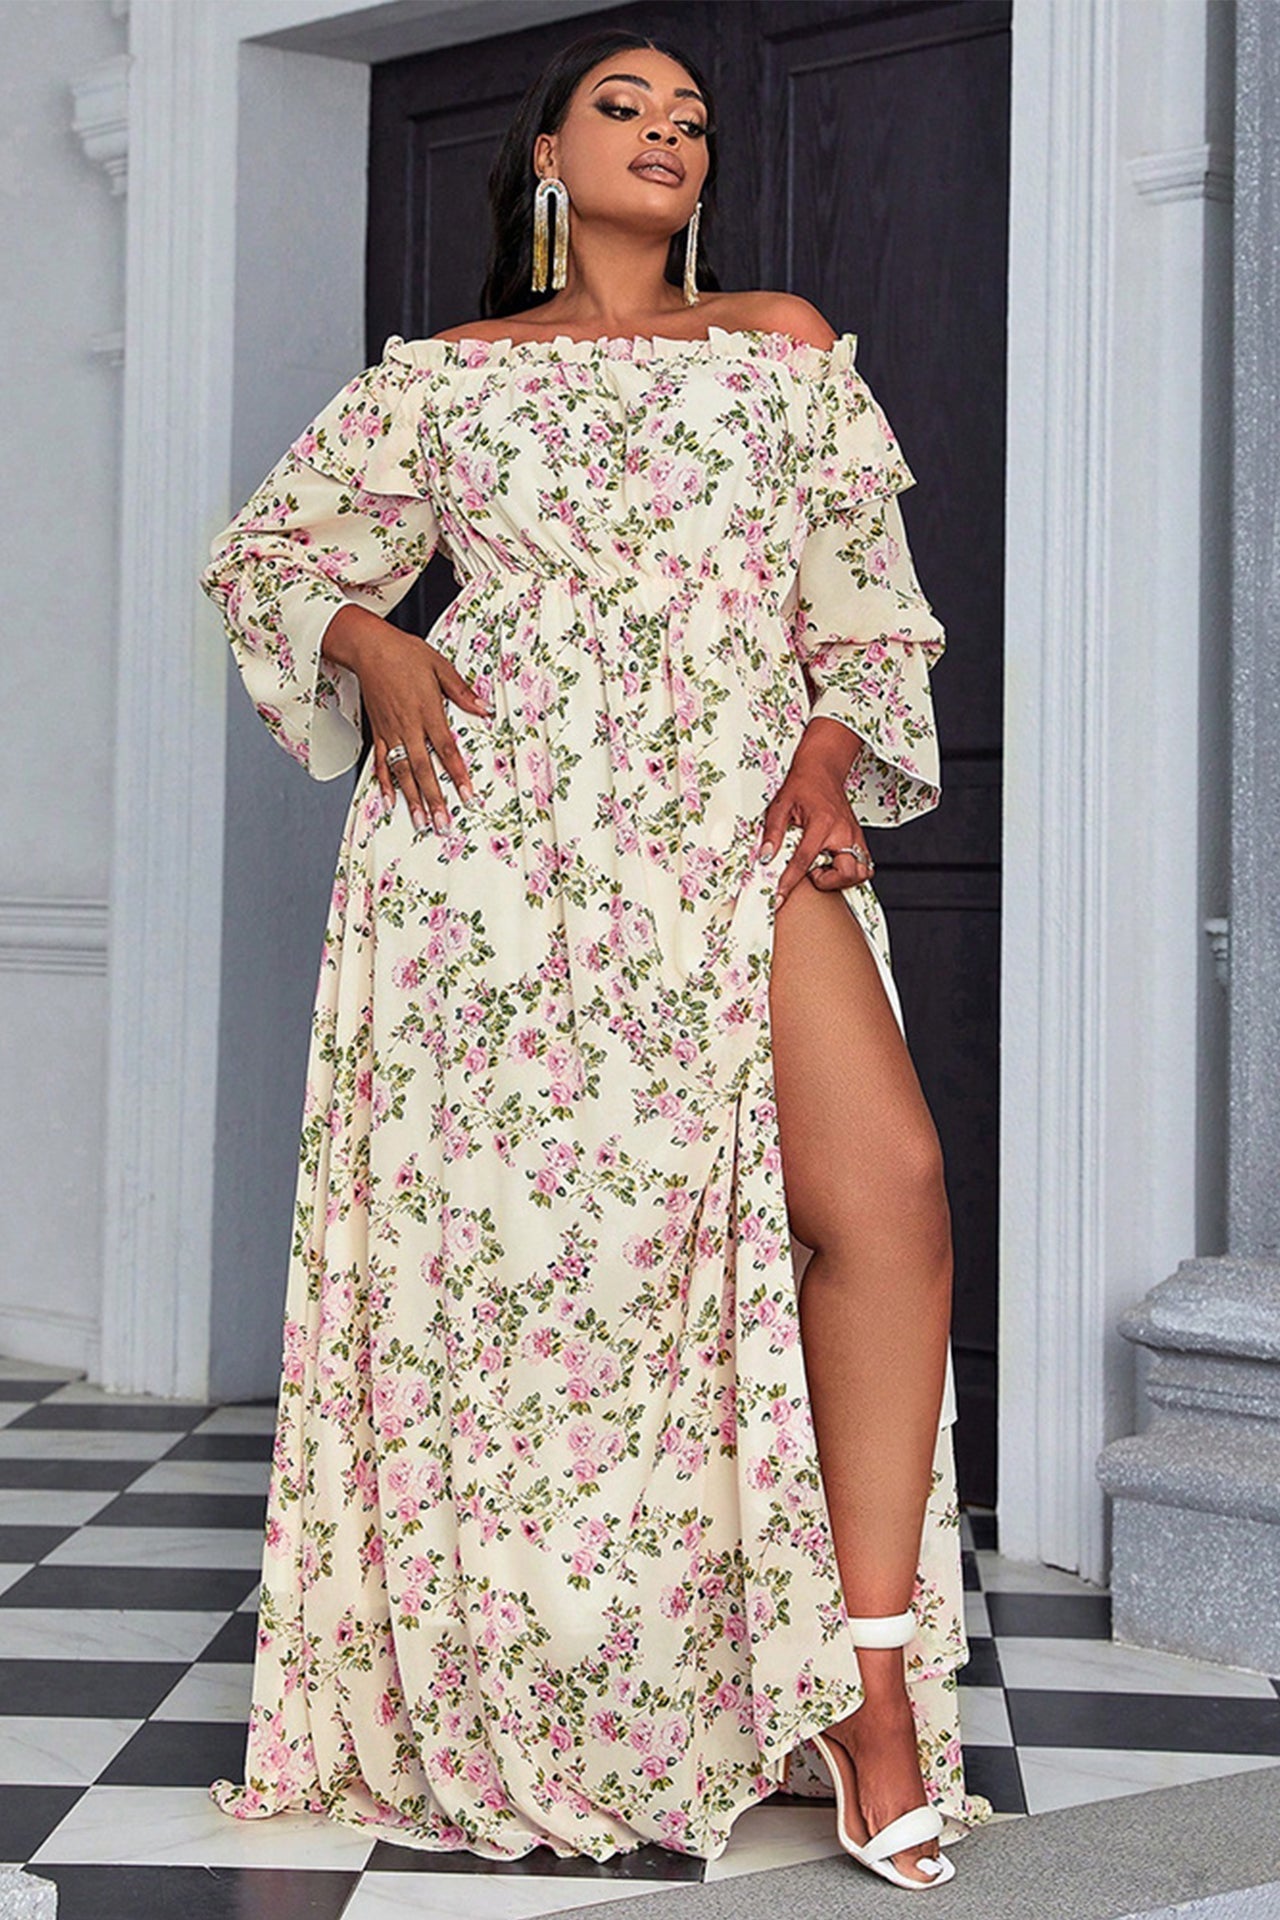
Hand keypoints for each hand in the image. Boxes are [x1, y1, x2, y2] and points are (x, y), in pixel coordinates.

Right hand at [322, 605, 492, 832]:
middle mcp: (408, 725)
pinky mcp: (378, 732)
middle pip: (423, 769)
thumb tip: (484, 708)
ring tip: (420, 822)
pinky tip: (390, 801)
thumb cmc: (405, 654)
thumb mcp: (440, 666)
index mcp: (427, 710)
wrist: (369, 648)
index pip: (446, 749)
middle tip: (443, 823)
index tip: (467, 795)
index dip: (457, 774)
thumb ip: (462, 691)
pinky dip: (384, 783)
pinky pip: (382, 762)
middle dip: (434, 799)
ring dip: (412, 799)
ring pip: (402, 772)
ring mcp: (391, 731)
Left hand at [757, 719, 874, 905]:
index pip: (804, 861)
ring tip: (823, 868)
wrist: (822, 770)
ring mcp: (855, 836)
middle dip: (828, 882)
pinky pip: (864, 865)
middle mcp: (843, 832)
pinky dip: (850, 871)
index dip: (790, 882)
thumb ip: (772, 833)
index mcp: (822, 823)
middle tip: (811, 873)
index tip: (780, 896)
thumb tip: (766, 857)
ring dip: (841, 878)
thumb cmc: (803, 785)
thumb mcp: (780, 806)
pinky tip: (832, 863)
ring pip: (861, 872)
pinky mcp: (859, 838)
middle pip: (847, 873)